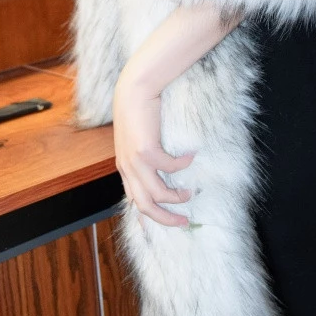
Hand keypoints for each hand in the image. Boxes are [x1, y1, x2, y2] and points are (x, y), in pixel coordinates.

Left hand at [113, 63, 195, 227]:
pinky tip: (191, 156)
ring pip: (157, 194)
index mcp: (125, 169)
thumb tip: (162, 170)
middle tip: (184, 220)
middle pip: (145, 206)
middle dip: (166, 218)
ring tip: (190, 191)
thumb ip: (145, 157)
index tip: (168, 224)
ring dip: (177, 196)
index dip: (150, 218)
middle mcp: (127, 170)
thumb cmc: (138, 112)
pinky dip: (182, 165)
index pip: (135, 202)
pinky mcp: (145, 151)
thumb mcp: (137, 140)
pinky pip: (170, 167)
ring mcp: (134, 162)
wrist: (133, 90)